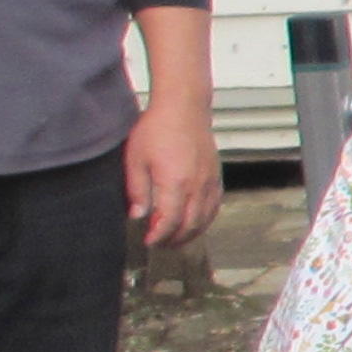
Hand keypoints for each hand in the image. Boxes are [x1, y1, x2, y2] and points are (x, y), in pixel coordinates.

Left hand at [122, 95, 220, 249]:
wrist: (184, 108)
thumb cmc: (157, 128)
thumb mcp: (136, 159)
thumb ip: (137, 190)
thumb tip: (138, 216)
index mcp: (175, 182)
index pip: (169, 221)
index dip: (158, 235)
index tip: (147, 241)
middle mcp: (196, 186)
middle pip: (190, 225)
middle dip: (174, 239)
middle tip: (158, 244)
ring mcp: (209, 182)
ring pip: (205, 219)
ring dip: (190, 233)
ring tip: (175, 238)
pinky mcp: (216, 177)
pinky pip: (214, 206)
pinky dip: (205, 220)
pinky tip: (194, 222)